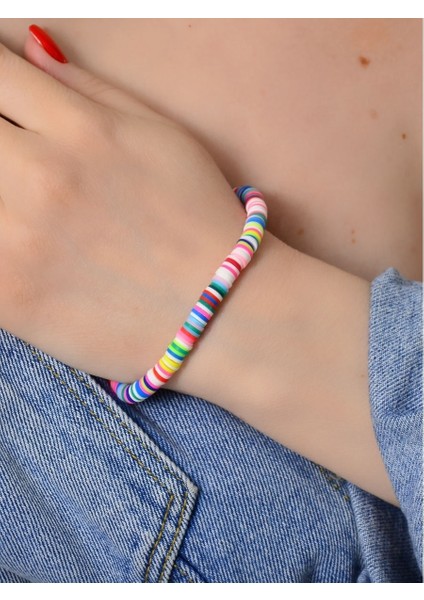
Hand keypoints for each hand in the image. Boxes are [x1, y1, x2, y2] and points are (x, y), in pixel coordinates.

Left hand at [0, 28, 245, 381]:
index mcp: (82, 131)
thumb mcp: (161, 137)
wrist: (217, 315)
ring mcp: (16, 241)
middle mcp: (42, 178)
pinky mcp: (7, 297)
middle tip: (16, 157)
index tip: (4, 98)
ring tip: (20, 197)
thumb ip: (90, 89)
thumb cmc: (199, 221)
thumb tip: (32, 47)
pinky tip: (19, 236)